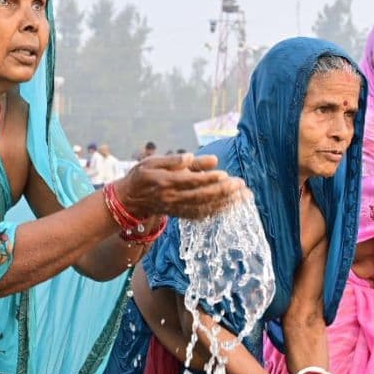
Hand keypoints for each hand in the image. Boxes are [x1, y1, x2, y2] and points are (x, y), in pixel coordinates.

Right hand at [114, 153, 245, 219]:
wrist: (130, 199)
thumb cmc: (143, 175)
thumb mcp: (154, 162)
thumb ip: (175, 161)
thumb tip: (193, 157)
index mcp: (165, 182)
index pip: (190, 181)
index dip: (208, 179)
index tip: (225, 174)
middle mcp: (173, 198)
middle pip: (201, 196)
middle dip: (223, 191)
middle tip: (241, 184)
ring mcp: (177, 208)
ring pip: (204, 208)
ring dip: (225, 203)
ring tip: (244, 196)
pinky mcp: (181, 215)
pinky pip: (201, 215)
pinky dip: (217, 211)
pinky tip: (232, 206)